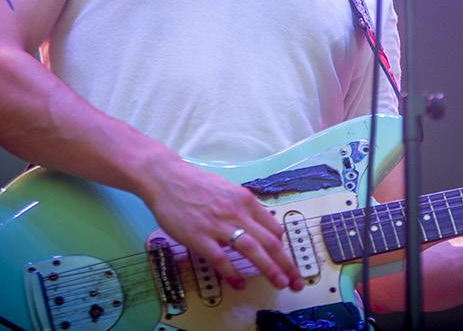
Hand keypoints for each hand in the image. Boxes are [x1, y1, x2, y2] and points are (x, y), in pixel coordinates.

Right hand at [142, 157, 301, 291]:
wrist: (167, 178)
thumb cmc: (196, 184)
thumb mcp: (228, 190)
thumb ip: (243, 209)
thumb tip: (257, 227)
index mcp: (246, 200)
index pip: (274, 227)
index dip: (284, 248)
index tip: (286, 261)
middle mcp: (237, 212)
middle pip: (269, 241)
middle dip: (286, 264)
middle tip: (296, 281)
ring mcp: (218, 225)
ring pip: (252, 250)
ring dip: (269, 269)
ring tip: (279, 283)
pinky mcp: (199, 236)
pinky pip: (220, 259)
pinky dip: (232, 273)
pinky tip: (239, 284)